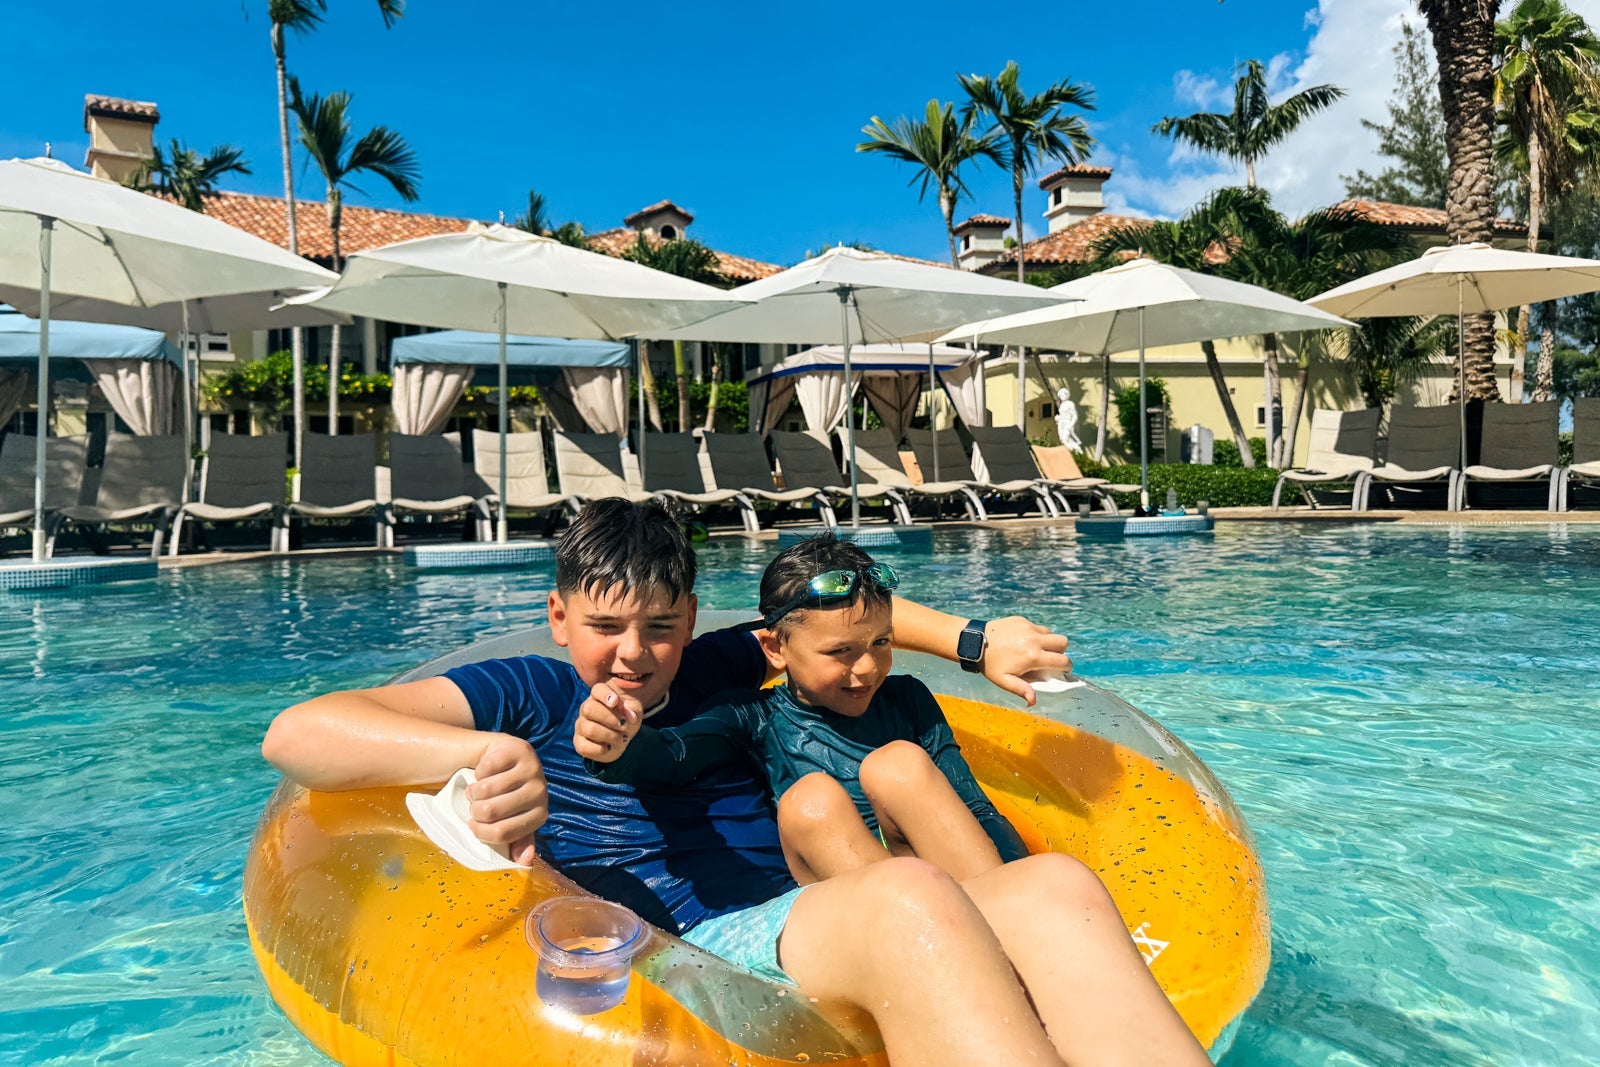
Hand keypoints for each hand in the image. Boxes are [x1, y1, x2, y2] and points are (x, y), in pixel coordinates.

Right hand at [467, 734, 547, 865]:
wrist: (506, 759)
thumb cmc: (507, 795)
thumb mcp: (513, 819)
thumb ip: (517, 841)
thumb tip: (523, 862)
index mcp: (540, 815)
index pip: (502, 833)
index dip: (481, 831)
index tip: (475, 824)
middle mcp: (540, 791)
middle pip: (490, 811)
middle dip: (475, 810)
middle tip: (477, 804)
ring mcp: (532, 768)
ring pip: (485, 790)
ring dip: (473, 791)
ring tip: (477, 790)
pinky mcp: (519, 749)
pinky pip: (485, 768)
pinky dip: (478, 772)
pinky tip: (484, 772)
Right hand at [573, 682, 643, 762]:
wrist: (622, 737)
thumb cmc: (626, 719)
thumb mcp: (634, 711)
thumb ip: (634, 710)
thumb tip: (630, 716)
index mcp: (599, 696)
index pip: (597, 690)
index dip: (605, 695)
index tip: (615, 702)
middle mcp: (586, 709)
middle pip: (589, 708)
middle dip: (610, 718)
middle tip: (624, 725)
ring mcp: (581, 726)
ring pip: (589, 729)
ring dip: (610, 735)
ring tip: (621, 738)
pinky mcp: (579, 743)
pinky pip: (584, 747)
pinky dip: (600, 749)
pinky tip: (608, 747)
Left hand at [980, 616, 1071, 706]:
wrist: (975, 642)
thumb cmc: (990, 664)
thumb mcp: (1004, 681)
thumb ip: (1020, 689)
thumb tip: (1033, 701)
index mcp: (1033, 657)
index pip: (1062, 661)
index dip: (1066, 667)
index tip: (1061, 670)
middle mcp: (1034, 640)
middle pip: (1063, 642)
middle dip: (1061, 652)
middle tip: (1049, 658)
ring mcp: (1029, 628)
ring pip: (1051, 633)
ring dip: (1049, 642)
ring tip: (1036, 650)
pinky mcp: (1022, 620)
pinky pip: (1038, 627)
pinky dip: (1036, 634)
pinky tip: (1023, 641)